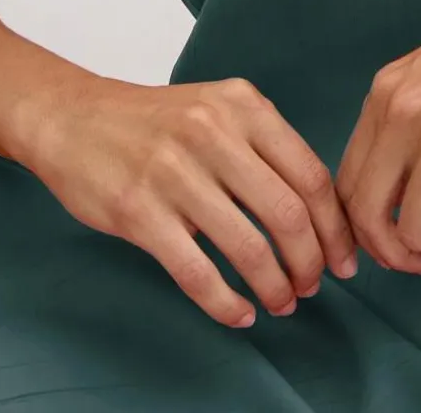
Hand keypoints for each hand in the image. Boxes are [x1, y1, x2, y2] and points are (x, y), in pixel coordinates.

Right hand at [26, 76, 359, 329]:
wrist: (74, 118)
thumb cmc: (155, 122)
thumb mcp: (219, 109)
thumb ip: (264, 147)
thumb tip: (317, 212)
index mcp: (244, 106)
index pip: (311, 174)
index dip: (335, 226)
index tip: (345, 258)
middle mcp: (215, 133)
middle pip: (289, 213)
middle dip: (311, 261)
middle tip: (312, 287)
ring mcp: (175, 172)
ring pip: (248, 246)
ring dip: (274, 286)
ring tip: (281, 303)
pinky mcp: (140, 212)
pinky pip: (197, 271)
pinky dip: (226, 303)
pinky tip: (239, 314)